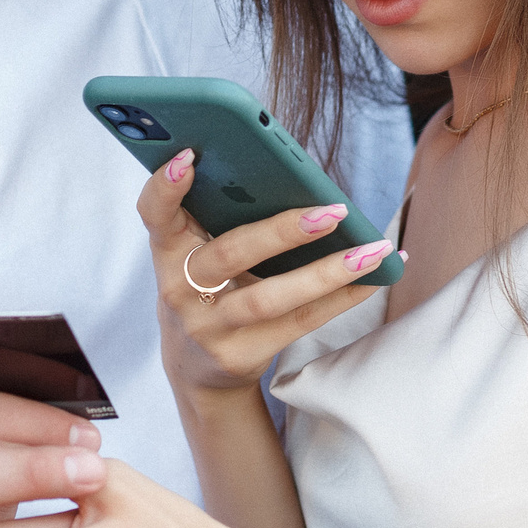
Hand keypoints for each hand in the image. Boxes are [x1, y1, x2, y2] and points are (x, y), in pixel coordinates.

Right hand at [141, 150, 391, 395]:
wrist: (196, 371)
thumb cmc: (207, 291)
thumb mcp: (198, 257)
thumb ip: (222, 221)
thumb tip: (296, 178)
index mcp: (169, 252)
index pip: (155, 215)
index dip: (165, 187)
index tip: (189, 156)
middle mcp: (180, 290)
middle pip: (231, 253)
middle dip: (283, 231)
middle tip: (333, 210)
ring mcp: (207, 328)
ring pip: (271, 297)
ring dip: (328, 272)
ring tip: (372, 251)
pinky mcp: (238, 357)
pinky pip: (298, 323)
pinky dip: (340, 299)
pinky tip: (372, 280)